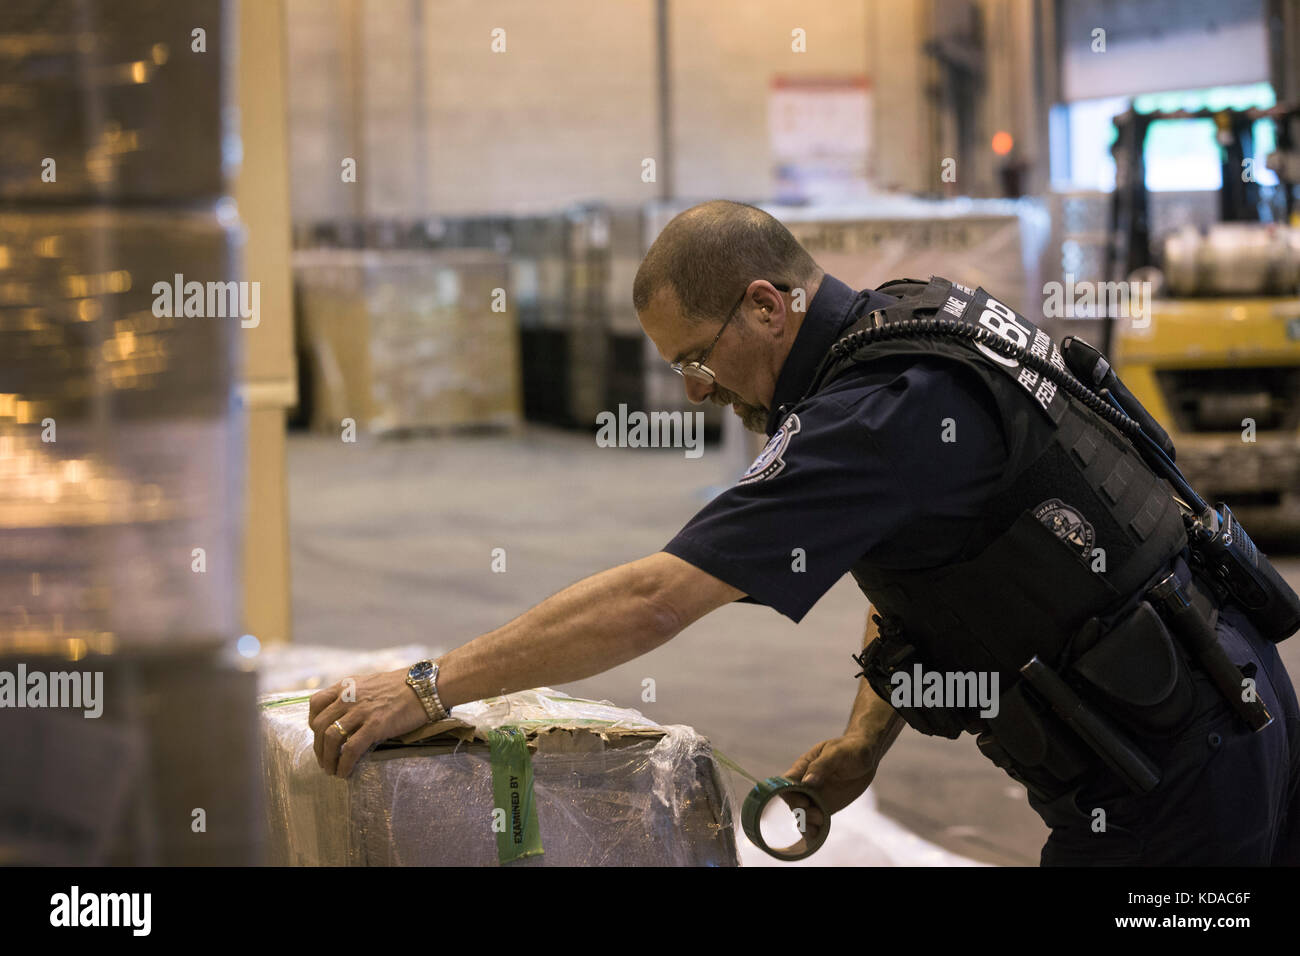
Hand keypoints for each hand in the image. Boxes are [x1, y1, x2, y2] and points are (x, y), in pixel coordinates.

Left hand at [308, 666, 432, 777]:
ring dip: (327, 759)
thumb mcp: (370, 684)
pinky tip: (345, 772)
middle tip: (324, 761)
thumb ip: (355, 695)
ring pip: (331, 738)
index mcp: (347, 685)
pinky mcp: (375, 725)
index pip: (316, 703)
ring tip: (331, 770)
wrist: (425, 686)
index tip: (320, 736)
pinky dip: (344, 764)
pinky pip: (351, 749)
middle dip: (318, 748)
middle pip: (320, 725)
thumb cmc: (403, 686)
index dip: (313, 723)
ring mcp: (361, 711)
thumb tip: (346, 714)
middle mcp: (349, 697)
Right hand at [779, 734, 880, 834]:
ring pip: (802, 814)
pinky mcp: (825, 807)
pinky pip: (815, 820)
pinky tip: (816, 837)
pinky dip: (814, 830)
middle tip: (817, 814)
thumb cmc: (849, 749)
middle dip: (801, 811)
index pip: (786, 782)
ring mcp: (815, 796)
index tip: (804, 801)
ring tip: (818, 826)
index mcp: (803, 767)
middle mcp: (805, 783)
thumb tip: (807, 782)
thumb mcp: (836, 754)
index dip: (790, 794)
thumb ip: (821, 767)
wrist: (866, 756)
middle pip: (793, 801)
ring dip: (807, 823)